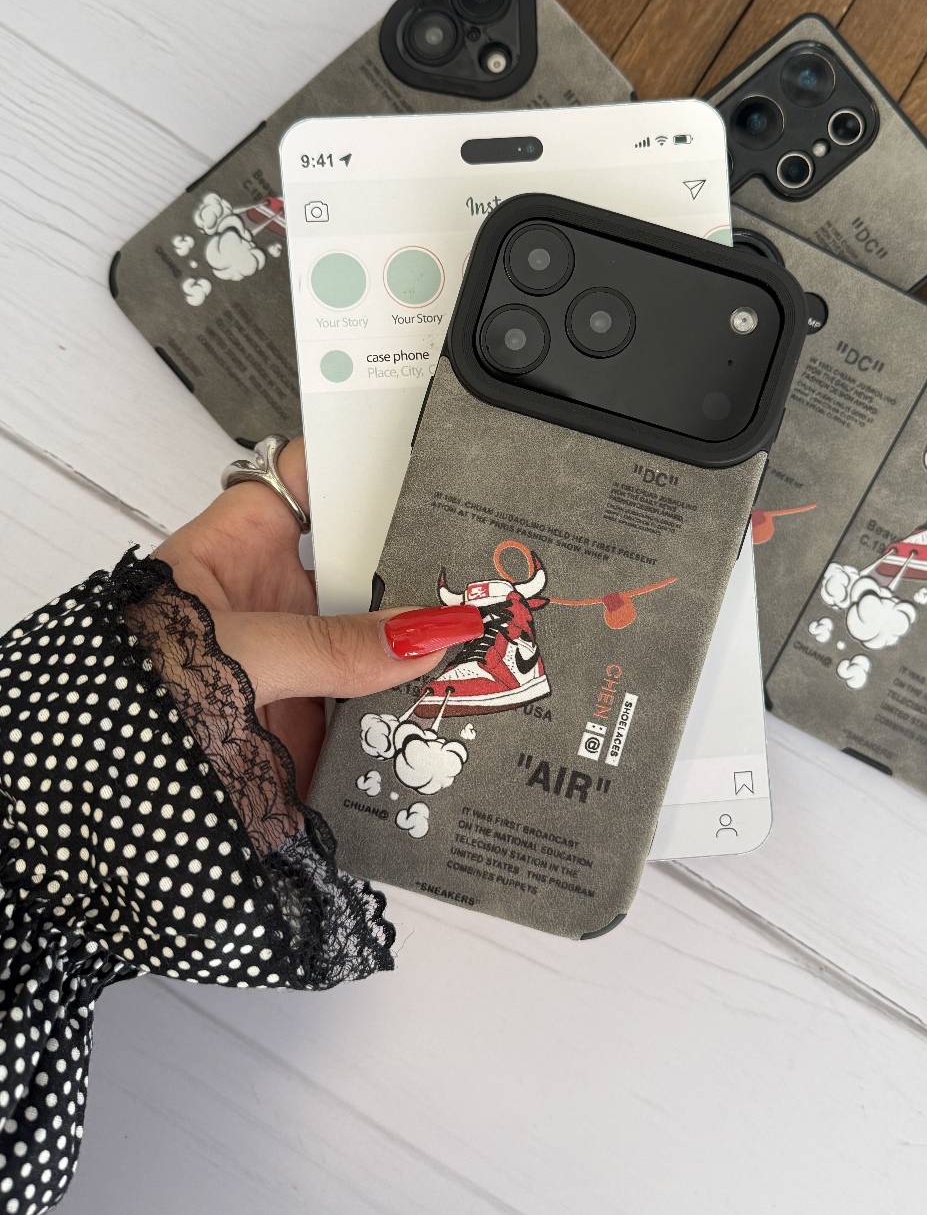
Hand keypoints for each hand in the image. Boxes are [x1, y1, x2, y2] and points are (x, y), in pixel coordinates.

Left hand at [155, 439, 480, 796]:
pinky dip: (415, 709)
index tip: (437, 455)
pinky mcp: (312, 728)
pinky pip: (377, 708)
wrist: (95, 807)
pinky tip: (464, 702)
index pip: (309, 479)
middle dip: (420, 562)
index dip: (366, 460)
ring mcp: (297, 664)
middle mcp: (273, 601)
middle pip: (363, 563)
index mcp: (238, 549)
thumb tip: (433, 632)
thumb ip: (333, 646)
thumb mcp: (233, 657)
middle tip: (487, 560)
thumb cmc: (126, 703)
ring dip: (425, 642)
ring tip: (495, 631)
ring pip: (379, 639)